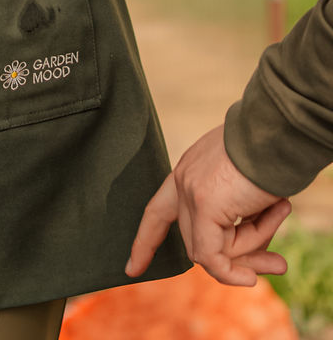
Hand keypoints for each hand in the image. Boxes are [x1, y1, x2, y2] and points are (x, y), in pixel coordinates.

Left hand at [125, 125, 290, 286]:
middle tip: (277, 267)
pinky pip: (213, 256)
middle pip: (195, 240)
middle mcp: (184, 179)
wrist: (281, 135)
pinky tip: (252, 278)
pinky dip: (232, 273)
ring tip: (279, 262)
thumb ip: (240, 223)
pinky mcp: (205, 204)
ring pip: (209, 249)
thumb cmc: (275, 161)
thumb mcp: (252, 195)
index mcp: (191, 171)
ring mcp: (191, 191)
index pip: (159, 211)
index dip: (146, 240)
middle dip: (237, 261)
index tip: (132, 268)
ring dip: (249, 257)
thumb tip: (243, 268)